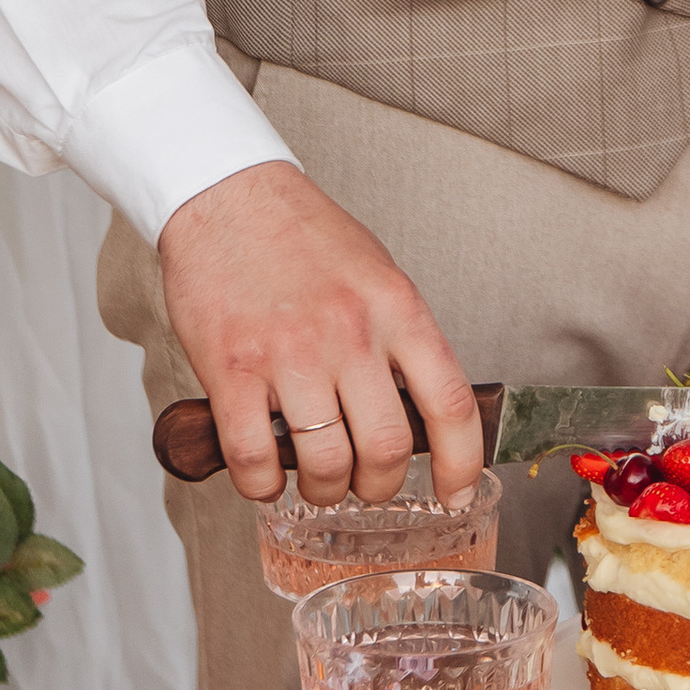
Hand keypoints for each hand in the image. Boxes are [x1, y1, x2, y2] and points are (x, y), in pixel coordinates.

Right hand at [155, 160, 483, 506]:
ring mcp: (289, 353)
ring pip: (324, 464)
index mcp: (396, 307)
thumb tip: (421, 409)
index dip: (460, 462)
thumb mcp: (377, 275)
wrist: (228, 196)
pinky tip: (265, 474)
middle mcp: (350, 333)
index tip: (456, 494)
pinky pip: (254, 458)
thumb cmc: (302, 237)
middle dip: (379, 486)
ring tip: (316, 480)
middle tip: (365, 483)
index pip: (451, 402)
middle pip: (387, 448)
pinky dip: (263, 485)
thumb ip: (400, 339)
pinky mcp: (232, 370)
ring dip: (324, 490)